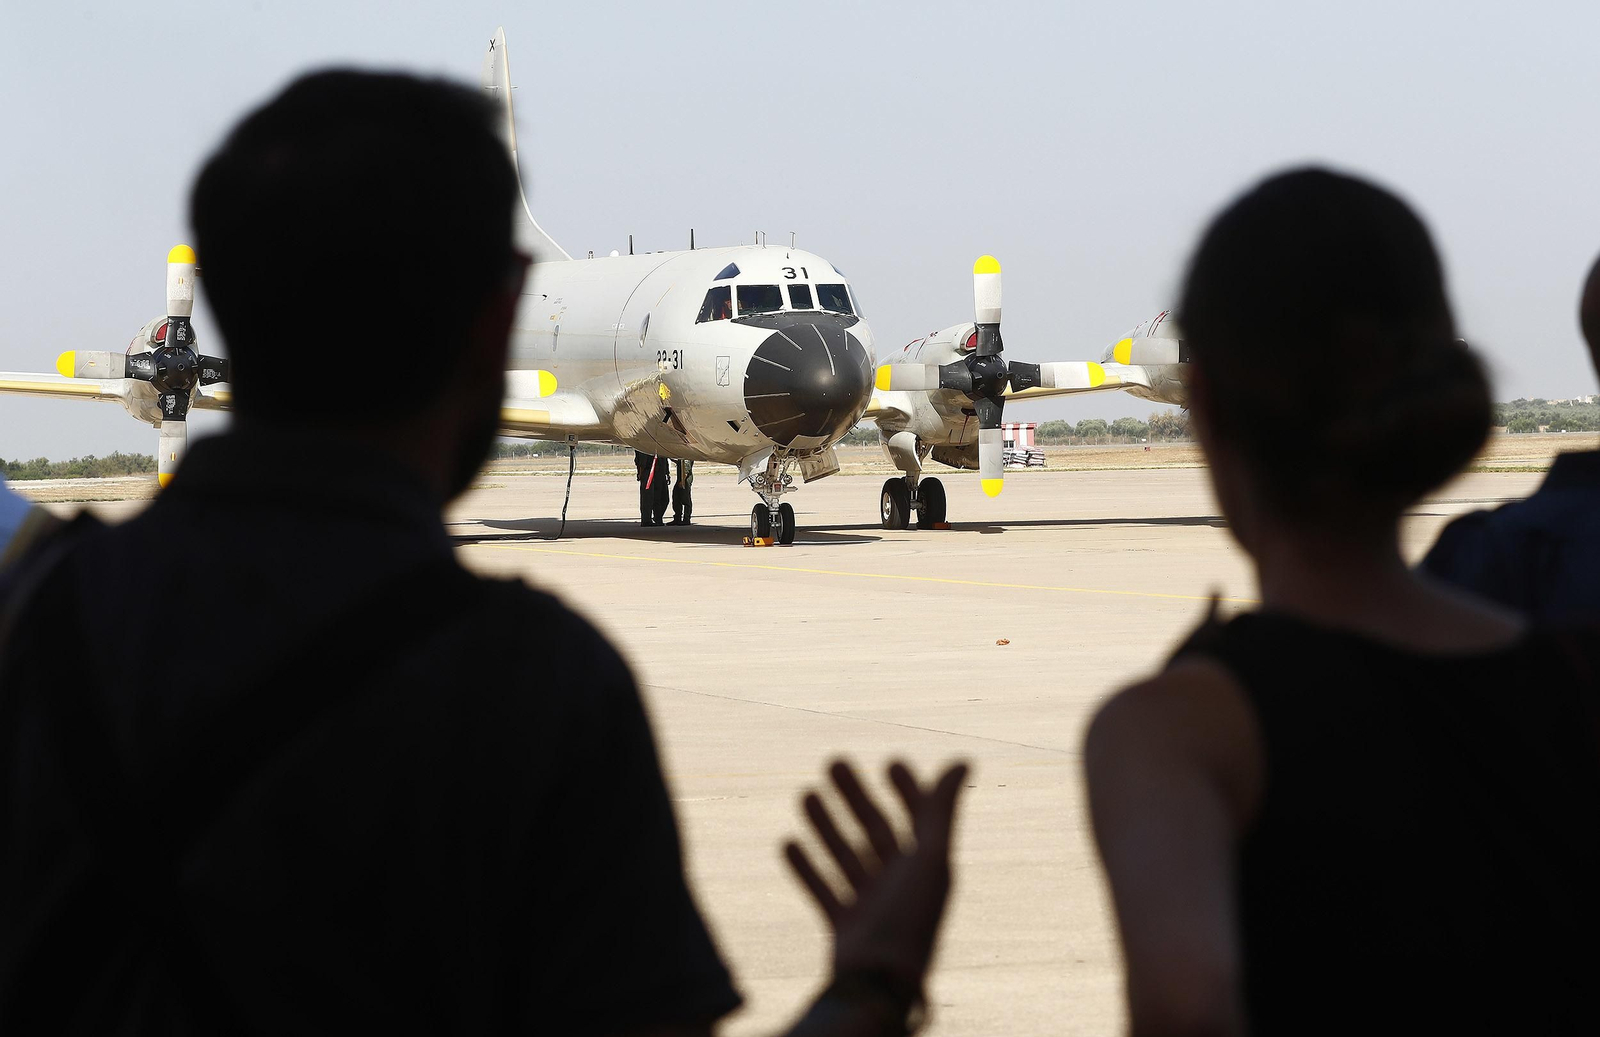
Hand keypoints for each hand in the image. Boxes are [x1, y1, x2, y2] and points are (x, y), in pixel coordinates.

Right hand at [783, 760, 969, 992]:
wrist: (879, 984)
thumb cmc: (909, 920)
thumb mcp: (930, 859)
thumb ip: (941, 810)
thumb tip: (962, 759)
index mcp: (928, 871)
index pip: (920, 820)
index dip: (909, 790)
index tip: (889, 762)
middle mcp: (901, 886)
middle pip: (877, 831)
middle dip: (856, 797)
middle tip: (833, 762)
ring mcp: (872, 906)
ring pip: (847, 856)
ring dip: (827, 824)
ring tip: (806, 793)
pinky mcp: (844, 927)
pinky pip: (823, 890)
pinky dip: (806, 867)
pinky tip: (788, 843)